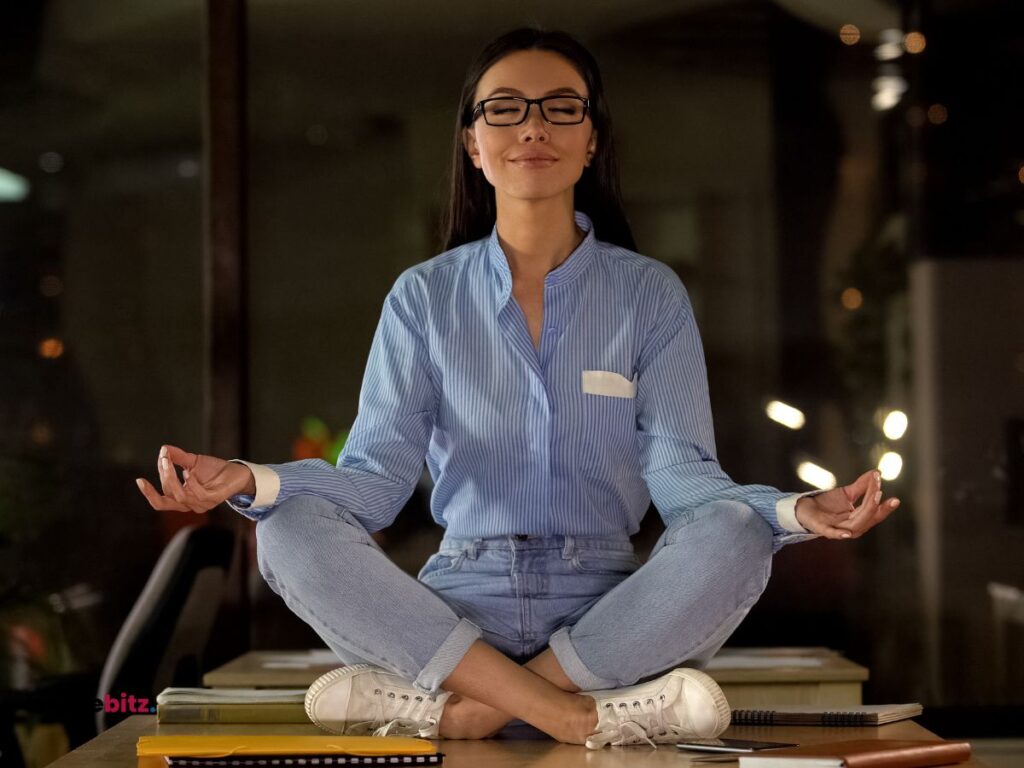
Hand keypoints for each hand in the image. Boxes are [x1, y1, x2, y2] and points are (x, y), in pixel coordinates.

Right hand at [136, 444, 254, 513]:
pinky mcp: (215, 498)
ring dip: (173, 478)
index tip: (139, 480)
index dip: (149, 493)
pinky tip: (188, 471)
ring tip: (170, 461)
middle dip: (162, 479)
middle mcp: (191, 504)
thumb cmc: (214, 470)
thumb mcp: (192, 462)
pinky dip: (191, 483)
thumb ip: (177, 457)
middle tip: (162, 460)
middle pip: (168, 499)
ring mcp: (203, 503)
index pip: (160, 501)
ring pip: (181, 496)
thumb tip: (163, 449)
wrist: (237, 472)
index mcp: (182, 498)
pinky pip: (199, 495)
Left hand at [794, 469, 899, 539]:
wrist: (804, 507)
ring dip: (865, 513)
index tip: (896, 500)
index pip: (875, 514)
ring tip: (872, 498)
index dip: (885, 508)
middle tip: (880, 489)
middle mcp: (850, 527)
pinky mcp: (822, 528)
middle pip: (867, 517)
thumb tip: (877, 472)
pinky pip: (832, 533)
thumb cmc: (827, 504)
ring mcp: (837, 529)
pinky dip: (840, 534)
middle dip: (875, 503)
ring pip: (855, 525)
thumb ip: (861, 485)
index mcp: (858, 519)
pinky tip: (847, 533)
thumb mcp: (846, 493)